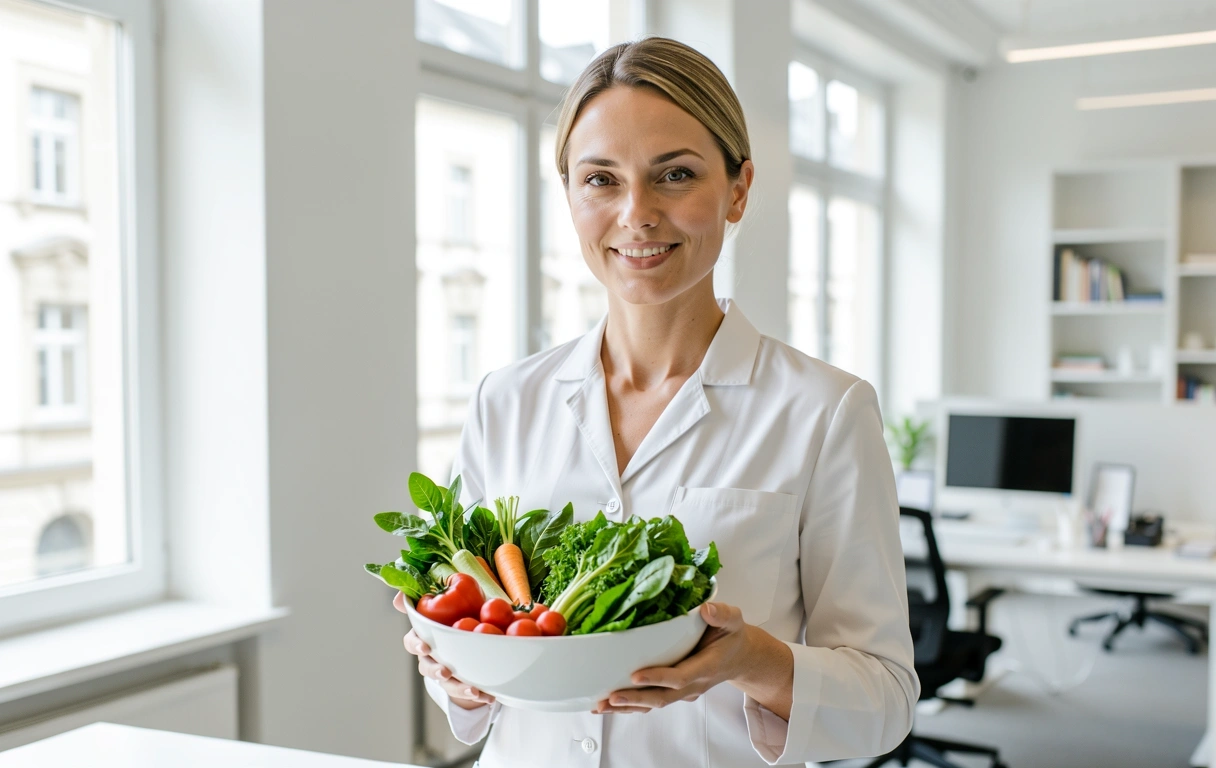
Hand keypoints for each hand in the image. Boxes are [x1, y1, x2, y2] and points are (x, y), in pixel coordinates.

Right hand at [394, 591, 495, 709]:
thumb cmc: (455, 616)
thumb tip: (399, 597)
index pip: (412, 642)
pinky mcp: (460, 685)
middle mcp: (430, 658)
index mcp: (424, 638)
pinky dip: (478, 695)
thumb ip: (423, 598)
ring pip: (447, 684)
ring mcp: (444, 673)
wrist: (470, 638)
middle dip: (436, 671)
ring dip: (459, 688)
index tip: (426, 647)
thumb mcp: (446, 602)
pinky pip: (466, 693)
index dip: (417, 645)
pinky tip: (489, 695)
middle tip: (446, 672)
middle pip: (427, 667)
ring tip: (474, 690)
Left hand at [593, 601, 771, 714]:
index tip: (635, 675)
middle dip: (635, 698)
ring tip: (601, 705)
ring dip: (627, 706)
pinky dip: (630, 706)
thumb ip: (722, 615)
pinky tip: (608, 706)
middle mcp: (693, 684)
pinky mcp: (674, 692)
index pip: (680, 676)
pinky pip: (651, 703)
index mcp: (706, 667)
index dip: (657, 677)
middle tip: (610, 697)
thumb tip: (706, 610)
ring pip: (654, 704)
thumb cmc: (731, 636)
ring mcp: (683, 692)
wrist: (738, 657)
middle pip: (662, 697)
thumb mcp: (733, 620)